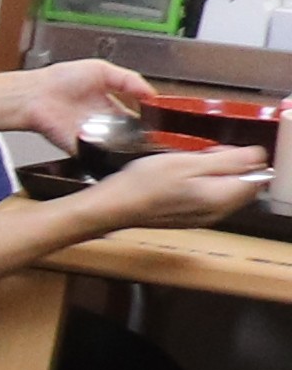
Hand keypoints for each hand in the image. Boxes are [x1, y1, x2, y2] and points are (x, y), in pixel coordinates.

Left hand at [0, 55, 152, 147]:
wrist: (34, 95)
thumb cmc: (60, 80)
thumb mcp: (102, 70)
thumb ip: (129, 80)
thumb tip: (152, 93)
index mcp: (113, 107)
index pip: (140, 121)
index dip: (152, 124)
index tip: (164, 125)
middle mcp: (105, 125)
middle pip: (133, 138)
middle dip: (144, 139)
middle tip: (155, 137)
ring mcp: (94, 138)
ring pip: (119, 148)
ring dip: (128, 146)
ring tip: (139, 141)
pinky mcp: (81, 149)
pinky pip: (99, 156)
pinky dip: (108, 154)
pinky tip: (115, 146)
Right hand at [75, 143, 274, 235]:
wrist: (112, 208)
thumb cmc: (143, 183)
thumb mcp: (185, 162)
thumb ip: (226, 161)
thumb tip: (257, 155)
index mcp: (220, 197)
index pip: (256, 177)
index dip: (243, 159)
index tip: (218, 150)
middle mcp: (218, 212)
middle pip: (244, 185)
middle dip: (230, 167)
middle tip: (201, 155)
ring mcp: (204, 218)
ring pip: (227, 191)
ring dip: (215, 175)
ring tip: (188, 165)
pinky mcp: (190, 218)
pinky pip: (210, 198)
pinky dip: (203, 185)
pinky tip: (180, 179)